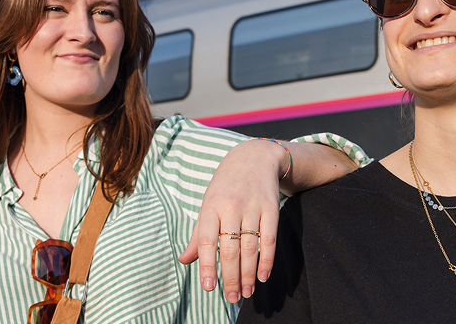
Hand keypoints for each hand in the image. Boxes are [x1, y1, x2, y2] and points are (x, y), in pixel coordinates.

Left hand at [178, 139, 285, 302]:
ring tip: (246, 292)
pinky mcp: (271, 209)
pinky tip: (263, 276)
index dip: (207, 265)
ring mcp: (252, 207)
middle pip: (230, 248)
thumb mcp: (208, 204)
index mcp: (211, 206)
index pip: (207, 240)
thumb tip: (184, 260)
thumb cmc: (226, 186)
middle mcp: (231, 207)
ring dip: (248, 273)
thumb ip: (199, 235)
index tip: (209, 287)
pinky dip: (267, 260)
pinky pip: (269, 239)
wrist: (254, 157)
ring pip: (250, 247)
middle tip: (232, 298)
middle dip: (231, 276)